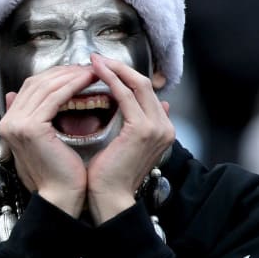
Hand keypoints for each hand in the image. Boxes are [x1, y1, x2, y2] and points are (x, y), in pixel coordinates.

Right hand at [0, 65, 94, 216]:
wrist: (60, 198)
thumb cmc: (57, 174)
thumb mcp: (41, 141)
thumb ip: (30, 118)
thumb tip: (13, 94)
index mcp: (8, 124)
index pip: (30, 88)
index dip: (54, 76)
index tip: (77, 72)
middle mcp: (8, 122)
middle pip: (36, 83)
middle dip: (63, 72)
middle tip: (87, 68)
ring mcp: (17, 124)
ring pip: (46, 87)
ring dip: (71, 75)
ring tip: (92, 72)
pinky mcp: (32, 128)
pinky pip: (55, 98)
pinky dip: (73, 85)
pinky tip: (88, 81)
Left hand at [84, 54, 173, 223]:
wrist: (111, 199)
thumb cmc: (111, 177)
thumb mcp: (128, 146)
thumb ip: (139, 124)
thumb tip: (149, 105)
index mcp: (162, 129)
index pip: (146, 92)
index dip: (124, 76)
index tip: (103, 68)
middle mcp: (164, 126)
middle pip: (144, 83)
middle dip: (119, 67)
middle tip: (96, 58)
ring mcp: (156, 127)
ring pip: (137, 84)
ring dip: (114, 69)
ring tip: (93, 61)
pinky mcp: (142, 129)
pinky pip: (125, 96)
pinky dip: (110, 81)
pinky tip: (95, 73)